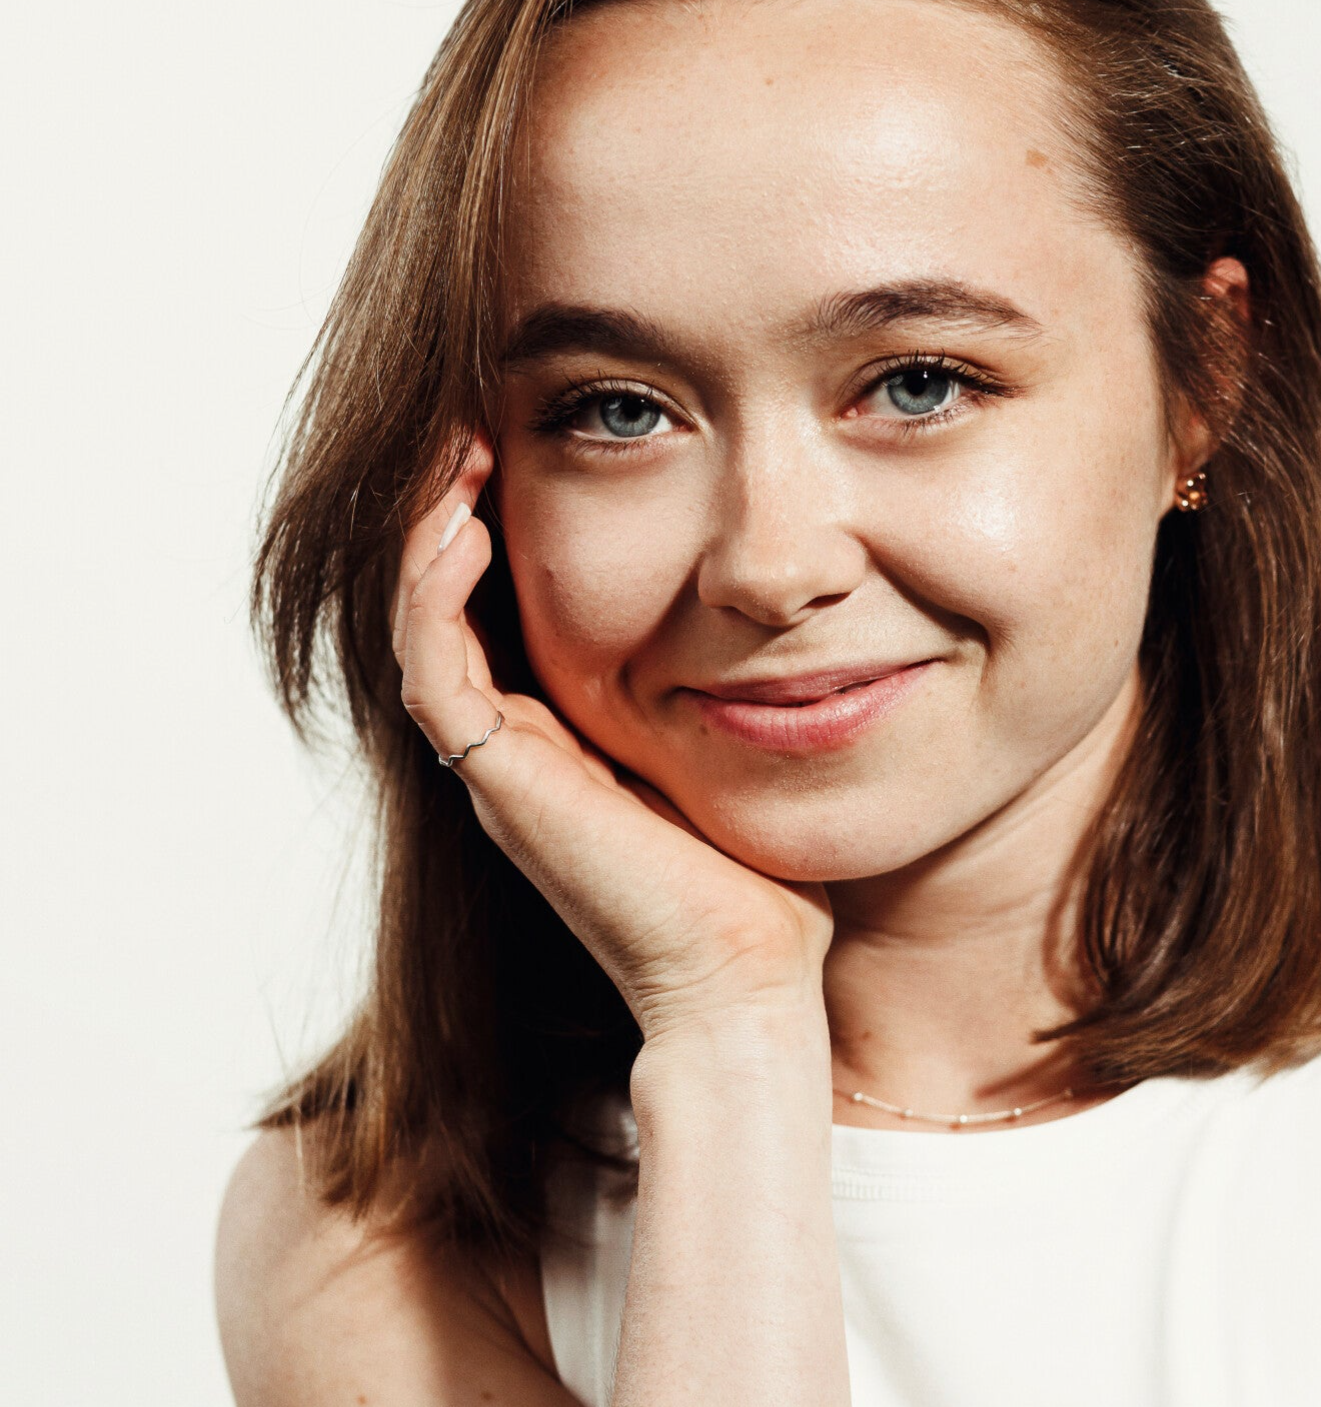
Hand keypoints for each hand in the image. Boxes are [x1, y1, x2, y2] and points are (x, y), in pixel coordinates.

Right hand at [392, 434, 832, 1044]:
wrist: (747, 982)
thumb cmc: (766, 885)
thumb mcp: (747, 755)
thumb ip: (742, 692)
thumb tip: (808, 614)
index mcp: (569, 743)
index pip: (510, 613)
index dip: (507, 529)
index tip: (534, 446)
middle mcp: (520, 751)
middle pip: (455, 608)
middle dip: (458, 511)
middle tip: (477, 424)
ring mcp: (500, 768)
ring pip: (425, 625)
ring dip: (430, 532)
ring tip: (458, 447)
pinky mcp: (499, 781)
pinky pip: (435, 666)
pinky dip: (436, 591)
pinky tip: (463, 522)